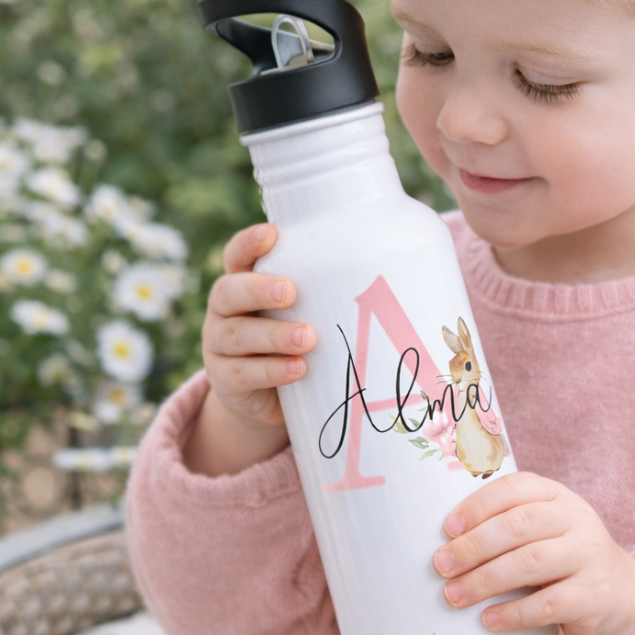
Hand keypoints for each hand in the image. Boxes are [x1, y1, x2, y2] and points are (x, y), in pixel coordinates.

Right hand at [184, 223, 316, 475]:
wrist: (271, 399)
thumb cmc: (303, 339)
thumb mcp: (313, 310)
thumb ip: (339, 288)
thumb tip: (414, 265)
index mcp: (246, 282)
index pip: (237, 255)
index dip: (249, 244)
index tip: (272, 234)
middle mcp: (227, 310)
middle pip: (228, 292)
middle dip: (258, 290)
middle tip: (291, 291)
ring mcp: (221, 347)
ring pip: (235, 335)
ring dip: (272, 335)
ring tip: (307, 339)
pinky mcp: (227, 382)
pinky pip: (242, 375)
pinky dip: (271, 371)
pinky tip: (298, 370)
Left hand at [432, 472, 634, 634]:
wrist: (623, 599)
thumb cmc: (564, 562)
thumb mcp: (545, 533)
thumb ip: (508, 527)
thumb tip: (445, 542)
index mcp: (557, 496)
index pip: (516, 488)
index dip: (479, 504)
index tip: (448, 527)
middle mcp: (576, 519)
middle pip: (519, 524)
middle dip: (474, 545)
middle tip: (442, 565)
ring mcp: (588, 556)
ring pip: (530, 562)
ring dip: (485, 580)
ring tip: (455, 595)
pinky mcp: (594, 596)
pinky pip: (549, 604)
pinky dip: (514, 613)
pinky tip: (489, 620)